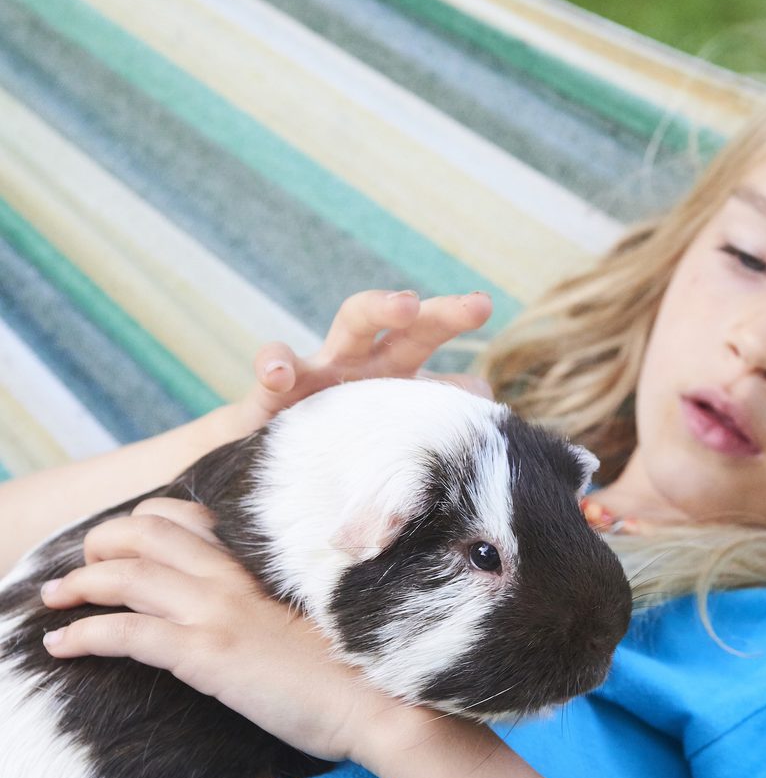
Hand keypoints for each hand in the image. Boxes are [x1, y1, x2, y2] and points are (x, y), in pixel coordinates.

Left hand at [38, 498, 426, 765]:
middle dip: (102, 543)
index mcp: (258, 563)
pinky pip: (126, 633)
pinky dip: (84, 633)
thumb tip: (255, 609)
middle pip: (146, 533)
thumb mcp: (316, 613)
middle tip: (82, 567)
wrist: (380, 698)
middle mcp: (232, 577)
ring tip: (53, 599)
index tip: (127, 542)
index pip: (187, 516)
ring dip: (78, 584)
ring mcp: (218, 611)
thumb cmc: (357, 665)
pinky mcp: (207, 654)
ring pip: (126, 575)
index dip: (146, 522)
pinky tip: (61, 644)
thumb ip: (277, 598)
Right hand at [237, 289, 492, 431]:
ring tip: (406, 304)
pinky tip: (277, 373)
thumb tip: (487, 403)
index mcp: (395, 374)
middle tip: (475, 306)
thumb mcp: (388, 440)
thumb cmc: (337, 452)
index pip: (431, 338)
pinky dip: (274, 363)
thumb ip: (433, 419)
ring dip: (378, 309)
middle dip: (439, 311)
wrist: (267, 473)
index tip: (483, 304)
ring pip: (351, 324)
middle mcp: (364, 364)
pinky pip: (273, 367)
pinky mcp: (271, 394)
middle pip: (406, 324)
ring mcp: (320, 372)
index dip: (456, 317)